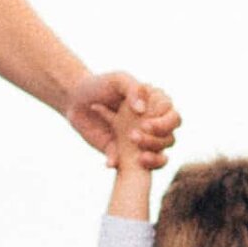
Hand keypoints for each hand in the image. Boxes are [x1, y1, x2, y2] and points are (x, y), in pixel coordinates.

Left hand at [64, 68, 178, 165]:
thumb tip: (143, 112)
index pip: (173, 117)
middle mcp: (150, 123)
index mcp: (154, 105)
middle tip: (133, 137)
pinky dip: (122, 164)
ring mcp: (138, 139)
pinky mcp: (122, 153)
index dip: (164, 123)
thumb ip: (133, 89)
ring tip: (130, 152)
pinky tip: (111, 161)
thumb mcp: (118, 80)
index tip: (146, 123)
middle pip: (168, 139)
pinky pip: (130, 165)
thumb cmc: (99, 85)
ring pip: (157, 155)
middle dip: (155, 141)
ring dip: (148, 156)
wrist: (74, 101)